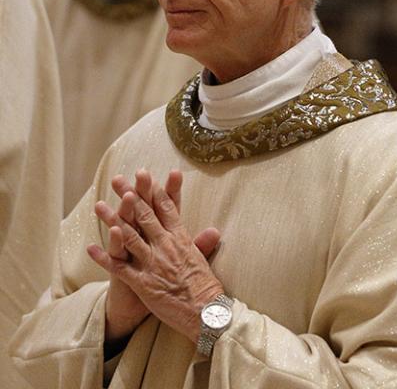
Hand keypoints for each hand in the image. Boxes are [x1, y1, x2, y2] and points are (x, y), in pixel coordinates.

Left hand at [88, 170, 222, 343]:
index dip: (153, 190)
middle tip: (118, 179)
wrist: (205, 312)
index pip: (166, 207)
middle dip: (130, 195)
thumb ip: (203, 243)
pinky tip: (91, 247)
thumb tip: (214, 230)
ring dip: (112, 219)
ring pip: (128, 236)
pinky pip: (119, 267)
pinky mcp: (142, 282)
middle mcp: (165, 245)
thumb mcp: (204, 260)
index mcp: (180, 238)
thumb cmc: (206, 287)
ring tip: (99, 205)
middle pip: (145, 215)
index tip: (144, 175)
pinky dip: (104, 257)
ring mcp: (152, 263)